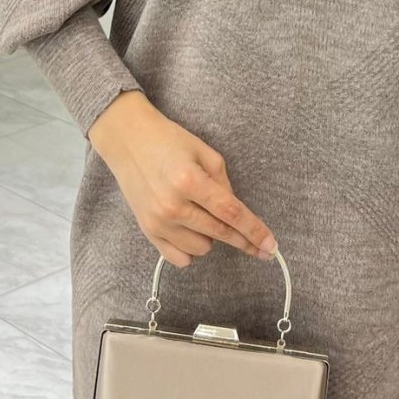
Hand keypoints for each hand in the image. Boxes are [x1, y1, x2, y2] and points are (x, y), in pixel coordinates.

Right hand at [90, 92, 277, 269]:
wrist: (128, 141)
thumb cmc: (168, 140)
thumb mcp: (204, 151)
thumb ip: (223, 183)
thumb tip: (235, 214)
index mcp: (189, 181)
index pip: (230, 213)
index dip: (254, 231)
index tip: (271, 246)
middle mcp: (173, 205)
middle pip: (220, 234)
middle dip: (244, 241)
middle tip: (260, 247)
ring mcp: (158, 222)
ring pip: (202, 249)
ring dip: (211, 237)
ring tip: (203, 214)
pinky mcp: (147, 231)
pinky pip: (179, 258)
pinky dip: (191, 249)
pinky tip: (191, 231)